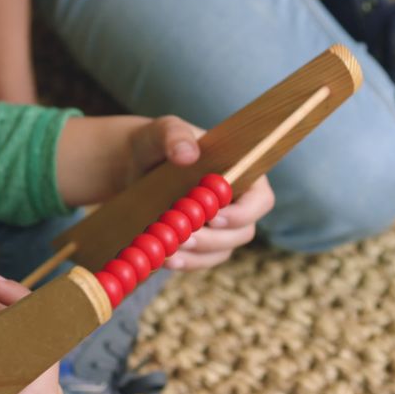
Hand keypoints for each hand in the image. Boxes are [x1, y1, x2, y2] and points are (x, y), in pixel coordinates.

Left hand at [126, 117, 275, 269]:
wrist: (133, 165)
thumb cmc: (156, 143)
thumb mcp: (162, 131)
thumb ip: (175, 135)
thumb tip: (188, 154)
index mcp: (242, 173)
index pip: (261, 200)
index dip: (245, 213)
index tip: (214, 217)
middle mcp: (237, 203)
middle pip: (243, 232)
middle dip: (215, 239)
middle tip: (186, 237)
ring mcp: (220, 227)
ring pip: (222, 251)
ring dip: (198, 254)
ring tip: (169, 248)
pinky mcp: (200, 243)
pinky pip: (201, 260)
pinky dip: (185, 262)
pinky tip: (165, 258)